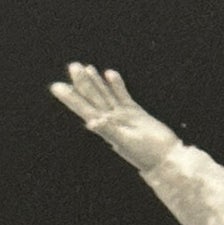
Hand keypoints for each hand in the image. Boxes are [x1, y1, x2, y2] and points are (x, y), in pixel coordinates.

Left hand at [50, 64, 180, 171]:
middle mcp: (112, 120)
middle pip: (94, 98)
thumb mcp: (126, 142)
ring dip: (96, 82)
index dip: (70, 98)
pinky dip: (117, 86)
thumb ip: (109, 130)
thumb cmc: (147, 154)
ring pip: (107, 95)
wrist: (167, 158)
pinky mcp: (137, 114)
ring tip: (86, 67)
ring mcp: (124, 116)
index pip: (85, 109)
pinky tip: (110, 74)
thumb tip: (91, 122)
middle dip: (82, 83)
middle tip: (72, 66)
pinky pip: (124, 97)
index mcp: (106, 127)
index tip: (56, 87)